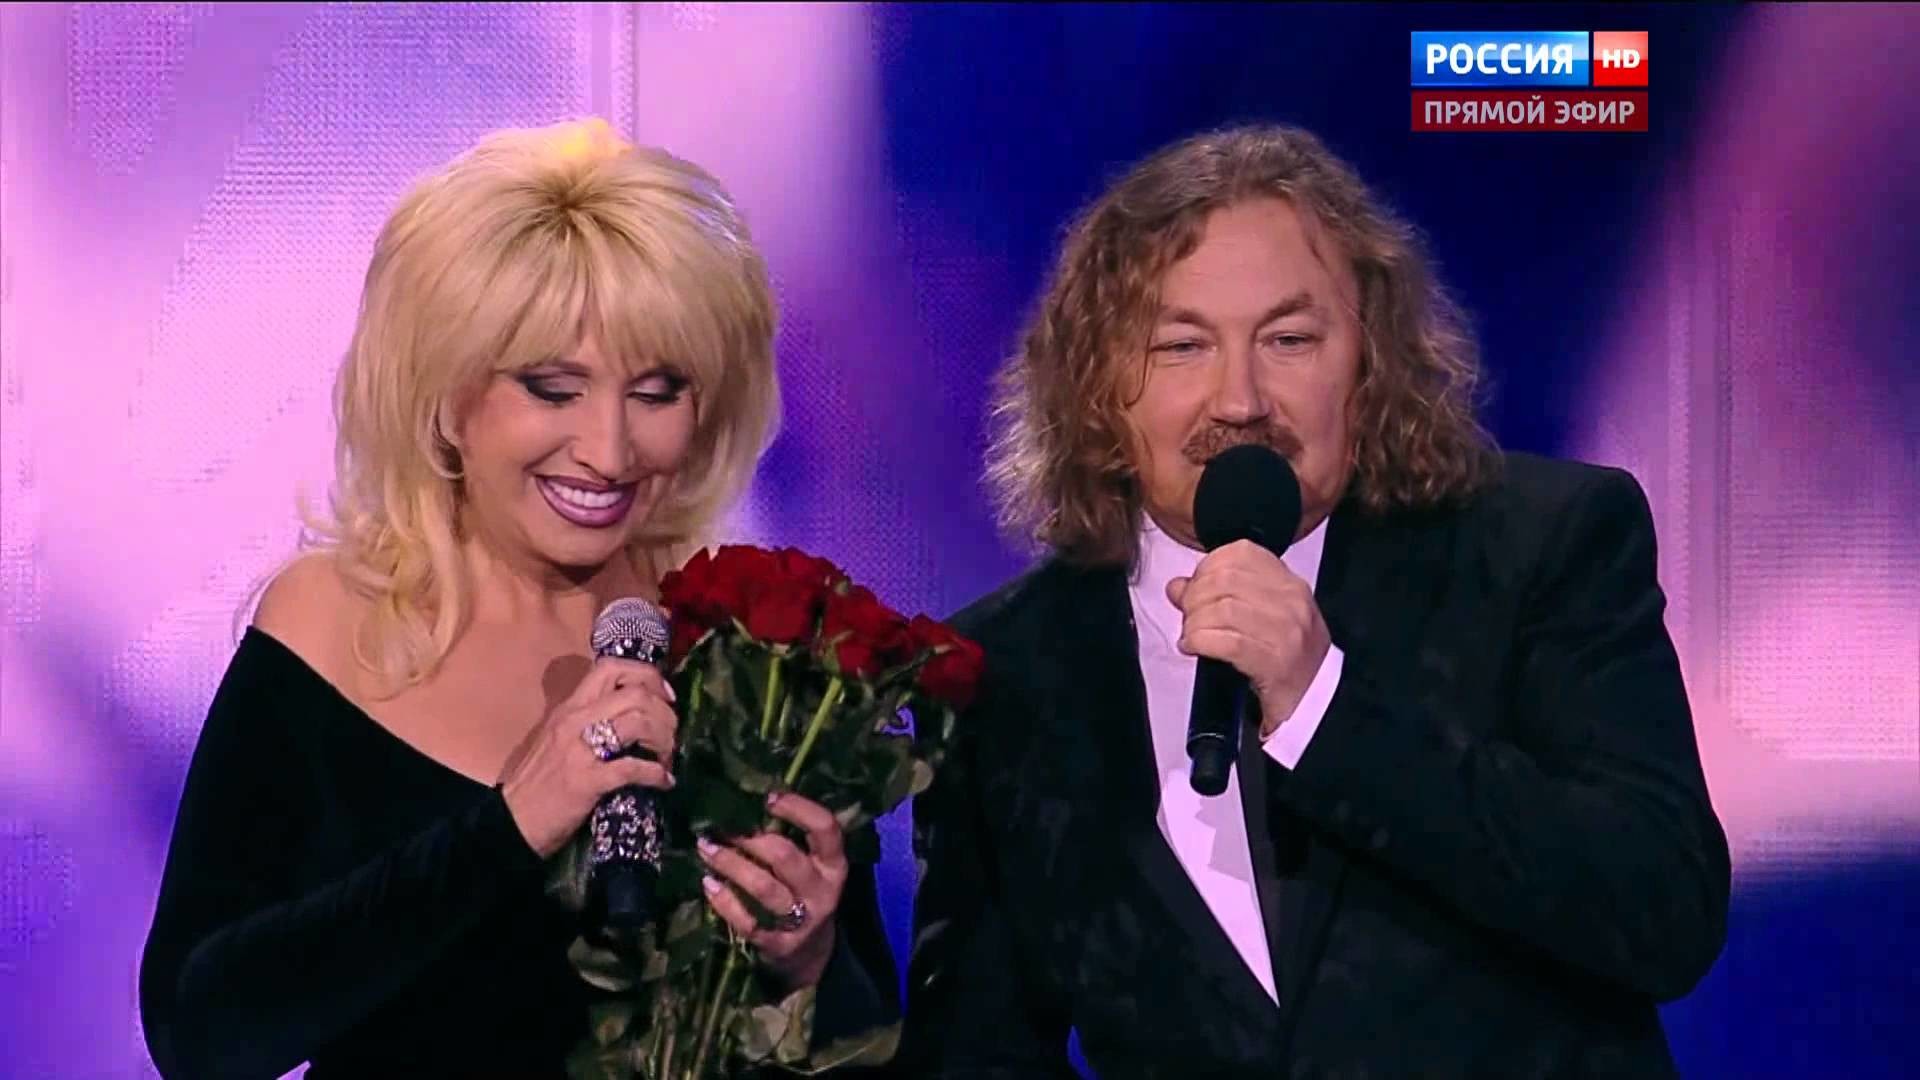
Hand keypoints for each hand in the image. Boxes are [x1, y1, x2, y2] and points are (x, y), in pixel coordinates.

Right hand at [497, 656, 678, 857]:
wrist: (512, 821)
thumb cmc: (539, 780)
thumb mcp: (560, 737)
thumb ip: (590, 720)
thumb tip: (635, 714)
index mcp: (570, 707)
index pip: (612, 668)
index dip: (648, 676)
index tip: (666, 697)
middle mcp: (575, 720)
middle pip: (635, 692)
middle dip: (664, 711)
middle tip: (670, 734)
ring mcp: (580, 749)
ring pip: (638, 722)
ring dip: (663, 739)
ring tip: (666, 757)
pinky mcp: (587, 781)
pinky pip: (633, 768)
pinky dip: (656, 774)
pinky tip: (664, 782)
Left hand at [697, 792, 847, 991]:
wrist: (812, 955)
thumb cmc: (804, 894)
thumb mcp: (812, 867)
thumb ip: (792, 840)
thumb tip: (747, 802)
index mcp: (834, 864)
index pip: (825, 828)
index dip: (797, 808)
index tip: (768, 798)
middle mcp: (822, 891)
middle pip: (784, 857)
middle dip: (749, 839)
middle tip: (720, 827)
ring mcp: (802, 921)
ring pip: (763, 887)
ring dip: (730, 865)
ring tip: (706, 849)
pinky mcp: (779, 945)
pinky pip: (748, 922)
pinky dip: (724, 901)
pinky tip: (708, 884)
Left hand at [1168, 539, 1330, 737]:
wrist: (1318, 700)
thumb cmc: (1289, 661)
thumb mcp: (1262, 618)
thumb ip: (1222, 595)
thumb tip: (1178, 587)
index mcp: (1289, 585)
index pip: (1240, 553)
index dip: (1207, 568)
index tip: (1196, 588)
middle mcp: (1290, 603)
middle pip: (1225, 580)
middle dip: (1195, 597)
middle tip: (1188, 617)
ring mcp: (1285, 632)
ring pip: (1222, 609)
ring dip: (1195, 623)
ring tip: (1191, 635)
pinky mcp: (1274, 662)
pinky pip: (1226, 641)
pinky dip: (1200, 641)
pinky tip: (1193, 647)